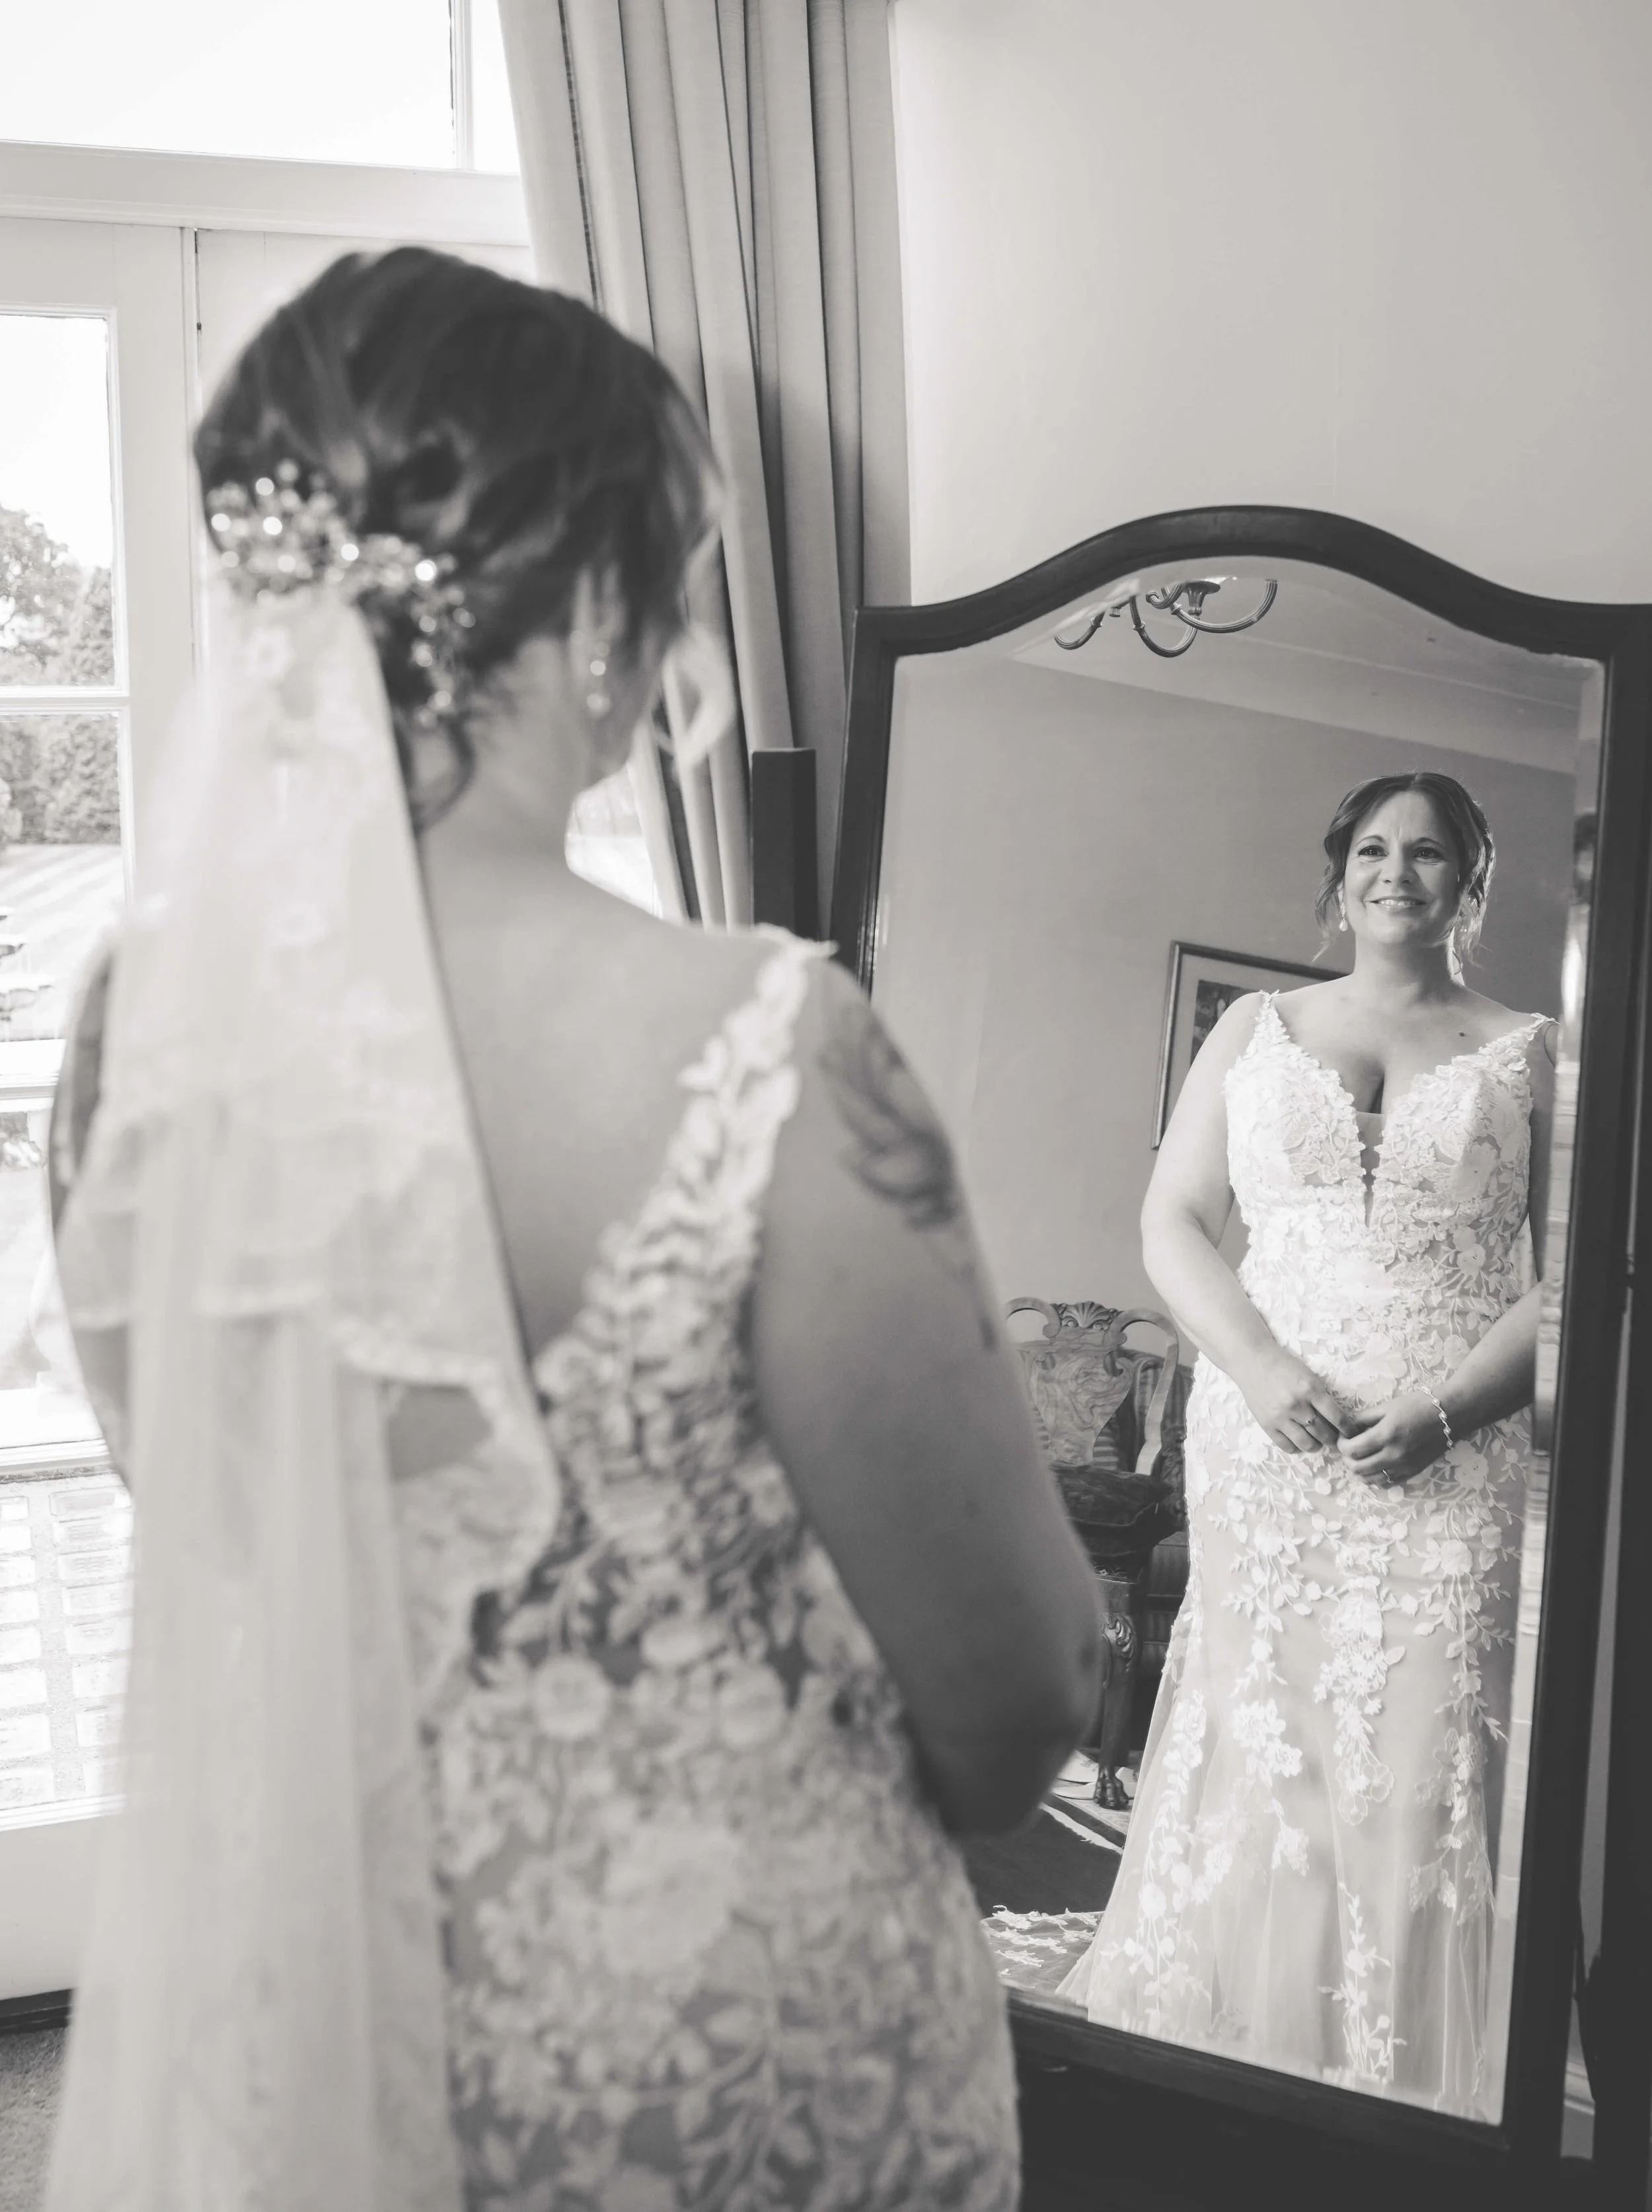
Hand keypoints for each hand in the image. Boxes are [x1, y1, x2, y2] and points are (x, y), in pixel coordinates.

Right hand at [1235, 1349, 1352, 1455]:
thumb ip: (1321, 1396)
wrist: (1253, 1361)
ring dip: (1316, 1446)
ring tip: (1317, 1442)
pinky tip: (1299, 1442)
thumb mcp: (1309, 1376)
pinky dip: (1297, 1448)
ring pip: (1307, 1444)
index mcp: (1311, 1389)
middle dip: (1333, 1440)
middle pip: (1323, 1433)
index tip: (1353, 1435)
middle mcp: (1297, 1405)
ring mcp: (1281, 1417)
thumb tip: (1337, 1421)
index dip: (1348, 1429)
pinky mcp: (1267, 1424)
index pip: (1337, 1417)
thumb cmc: (1284, 1366)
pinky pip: (1287, 1446)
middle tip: (1335, 1440)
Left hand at [1337, 1392, 1451, 1487]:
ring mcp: (1404, 1467)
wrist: (1450, 1415)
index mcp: (1386, 1435)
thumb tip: (1347, 1429)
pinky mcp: (1413, 1473)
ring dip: (1360, 1470)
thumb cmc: (1418, 1405)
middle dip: (1348, 1459)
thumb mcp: (1387, 1406)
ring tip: (1363, 1456)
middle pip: (1357, 1469)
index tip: (1345, 1437)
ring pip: (1369, 1480)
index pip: (1352, 1450)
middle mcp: (1395, 1455)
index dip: (1342, 1445)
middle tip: (1351, 1447)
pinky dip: (1375, 1477)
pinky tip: (1376, 1464)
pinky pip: (1386, 1483)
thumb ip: (1363, 1419)